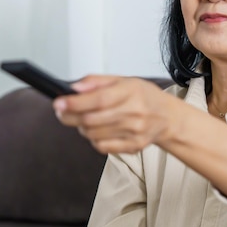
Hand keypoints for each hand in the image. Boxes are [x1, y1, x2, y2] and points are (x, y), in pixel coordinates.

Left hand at [53, 75, 175, 153]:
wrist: (167, 117)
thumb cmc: (143, 96)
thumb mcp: (123, 80)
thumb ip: (96, 81)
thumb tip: (74, 88)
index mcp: (131, 91)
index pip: (98, 99)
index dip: (75, 103)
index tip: (59, 102)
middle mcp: (134, 112)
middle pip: (92, 119)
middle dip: (70, 116)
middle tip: (61, 111)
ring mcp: (134, 132)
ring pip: (94, 134)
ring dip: (81, 127)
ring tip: (83, 119)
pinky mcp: (133, 146)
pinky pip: (102, 147)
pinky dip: (93, 139)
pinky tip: (97, 130)